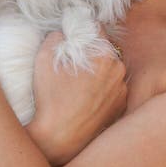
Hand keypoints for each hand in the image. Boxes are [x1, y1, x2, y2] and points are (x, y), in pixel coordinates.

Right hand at [27, 26, 127, 165]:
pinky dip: (103, 88)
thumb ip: (55, 36)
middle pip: (106, 49)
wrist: (59, 137)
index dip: (84, 30)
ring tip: (79, 81)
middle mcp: (118, 69)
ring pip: (111, 69)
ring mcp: (121, 89)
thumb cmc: (50, 98)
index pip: (97, 29)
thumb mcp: (44, 58)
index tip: (75, 36)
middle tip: (74, 61)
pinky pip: (113, 88)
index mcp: (103, 54)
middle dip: (92, 51)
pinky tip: (87, 95)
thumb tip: (63, 32)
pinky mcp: (121, 106)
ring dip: (99, 70)